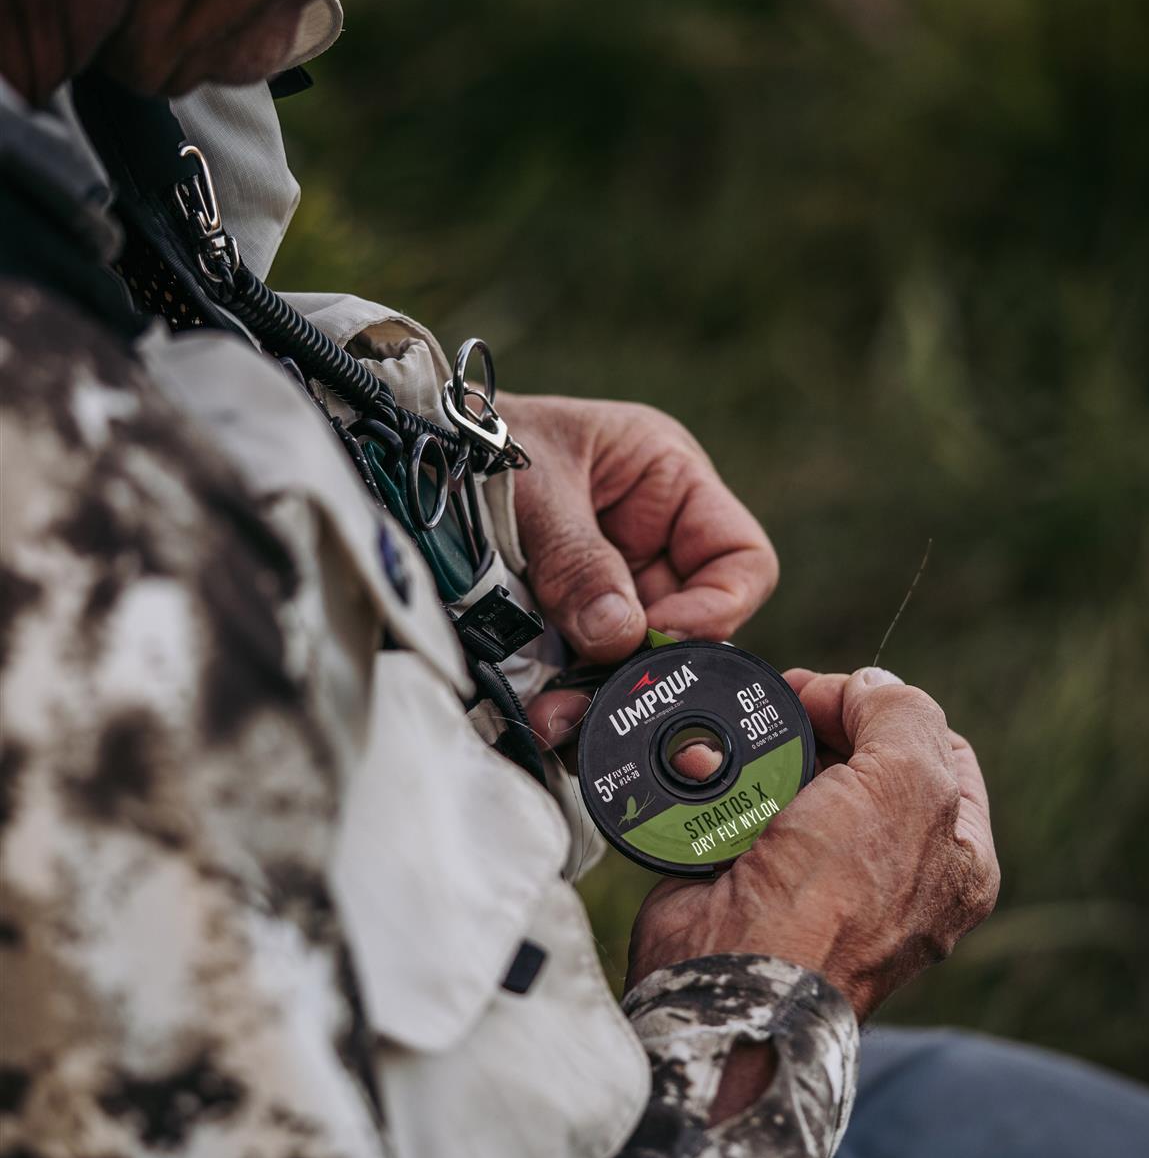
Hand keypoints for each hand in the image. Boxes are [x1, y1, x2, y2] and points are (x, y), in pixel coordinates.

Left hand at [496, 393, 777, 744]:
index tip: (655, 638)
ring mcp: (609, 583)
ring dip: (600, 695)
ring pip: (632, 658)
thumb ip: (579, 561)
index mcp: (669, 482)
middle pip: (688, 624)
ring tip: (555, 720)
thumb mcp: (535, 487)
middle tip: (600, 705)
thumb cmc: (476, 437)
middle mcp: (651, 539)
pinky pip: (582, 667)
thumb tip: (620, 638)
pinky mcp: (564, 618)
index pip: (739, 560)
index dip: (716, 610)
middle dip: (644, 668)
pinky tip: (539, 715)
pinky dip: (565, 694)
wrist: (400, 449)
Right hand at [628, 668, 999, 1022]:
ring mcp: (822, 881)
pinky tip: (715, 777)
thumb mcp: (908, 781)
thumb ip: (903, 713)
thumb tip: (867, 685)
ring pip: (799, 778)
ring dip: (767, 752)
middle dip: (825, 725)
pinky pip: (743, 808)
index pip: (938, 750)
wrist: (738, 975)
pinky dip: (724, 785)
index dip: (889, 708)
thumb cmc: (837, 896)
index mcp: (958, 857)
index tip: (839, 695)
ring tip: (745, 754)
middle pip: (864, 759)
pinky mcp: (754, 880)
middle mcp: (897, 873)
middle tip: (785, 705)